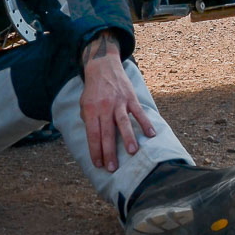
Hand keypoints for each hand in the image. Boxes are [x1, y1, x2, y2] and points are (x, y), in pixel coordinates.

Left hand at [78, 34, 155, 172]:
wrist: (102, 66)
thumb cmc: (93, 89)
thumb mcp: (83, 104)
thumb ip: (88, 120)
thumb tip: (94, 138)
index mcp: (91, 110)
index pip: (93, 135)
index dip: (95, 150)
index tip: (98, 164)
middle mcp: (104, 107)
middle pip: (107, 133)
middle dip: (109, 152)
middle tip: (113, 168)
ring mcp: (119, 102)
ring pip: (123, 123)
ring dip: (128, 138)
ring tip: (132, 152)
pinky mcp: (130, 97)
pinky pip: (138, 112)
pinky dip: (145, 123)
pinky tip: (151, 134)